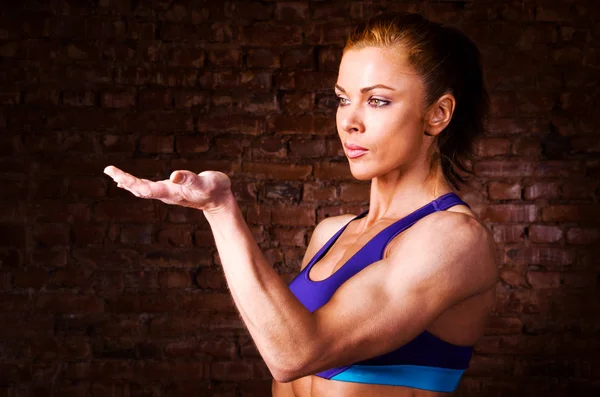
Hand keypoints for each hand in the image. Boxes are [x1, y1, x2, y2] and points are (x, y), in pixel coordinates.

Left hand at [103, 165, 231, 211]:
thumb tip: (173, 175)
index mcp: (172, 192)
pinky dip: (136, 184)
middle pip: (140, 189)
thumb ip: (190, 179)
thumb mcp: (205, 182)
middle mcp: (166, 194)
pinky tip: (128, 183)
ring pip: (143, 189)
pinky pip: (148, 188)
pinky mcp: (171, 190)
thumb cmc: (216, 189)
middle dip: (124, 180)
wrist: (221, 201)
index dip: (130, 181)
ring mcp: (168, 193)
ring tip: (113, 174)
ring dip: (128, 182)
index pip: (145, 188)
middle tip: (108, 170)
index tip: (116, 175)